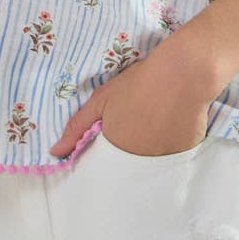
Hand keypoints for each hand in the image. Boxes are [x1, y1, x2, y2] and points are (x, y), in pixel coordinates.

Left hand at [49, 39, 210, 158]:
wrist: (183, 74)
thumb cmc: (138, 83)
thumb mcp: (102, 100)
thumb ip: (76, 127)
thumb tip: (55, 152)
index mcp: (115, 150)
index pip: (104, 164)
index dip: (108, 149)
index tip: (114, 134)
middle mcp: (138, 162)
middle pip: (128, 165)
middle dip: (128, 150)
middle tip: (136, 125)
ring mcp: (162, 161)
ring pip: (149, 163)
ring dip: (148, 150)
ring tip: (153, 124)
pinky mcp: (183, 156)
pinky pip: (170, 159)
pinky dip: (167, 148)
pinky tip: (169, 126)